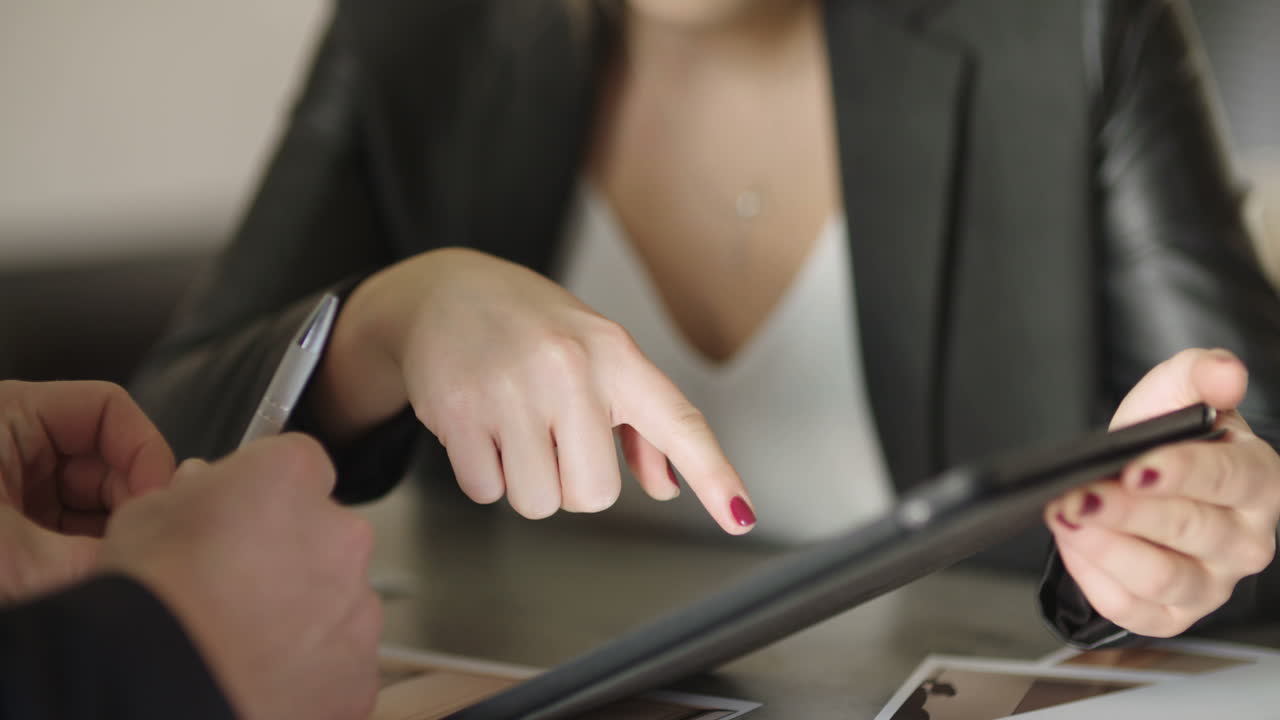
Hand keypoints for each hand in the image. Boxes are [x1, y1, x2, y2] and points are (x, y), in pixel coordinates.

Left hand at [0, 380, 173, 599]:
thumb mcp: (18, 562)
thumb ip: (103, 558)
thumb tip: (171, 561)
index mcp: (6, 417)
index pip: (108, 407)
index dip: (145, 452)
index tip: (159, 504)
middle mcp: (12, 443)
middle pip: (110, 454)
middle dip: (134, 500)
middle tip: (144, 544)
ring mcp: (14, 485)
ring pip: (96, 494)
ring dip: (117, 529)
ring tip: (118, 565)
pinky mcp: (13, 523)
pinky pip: (73, 524)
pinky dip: (93, 547)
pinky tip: (97, 573)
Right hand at [100, 434, 380, 719]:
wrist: (162, 686)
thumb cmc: (151, 598)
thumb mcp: (149, 512)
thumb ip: (196, 490)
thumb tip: (204, 488)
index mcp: (293, 477)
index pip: (301, 465)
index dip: (269, 490)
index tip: (245, 513)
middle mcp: (341, 533)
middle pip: (327, 533)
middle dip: (292, 553)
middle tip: (240, 586)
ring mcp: (358, 605)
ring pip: (338, 598)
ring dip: (305, 612)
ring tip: (245, 639)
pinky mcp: (361, 669)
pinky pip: (341, 660)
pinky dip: (311, 667)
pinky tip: (263, 674)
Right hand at [314, 248, 756, 532]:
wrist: (445, 291)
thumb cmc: (532, 328)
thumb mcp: (597, 354)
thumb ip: (641, 422)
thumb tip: (665, 486)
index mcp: (615, 354)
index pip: (678, 423)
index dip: (714, 475)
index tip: (741, 516)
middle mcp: (569, 369)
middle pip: (594, 495)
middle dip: (572, 482)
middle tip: (552, 438)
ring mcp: (510, 389)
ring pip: (538, 501)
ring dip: (526, 480)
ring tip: (514, 427)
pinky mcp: (457, 410)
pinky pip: (485, 490)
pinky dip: (483, 472)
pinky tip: (479, 426)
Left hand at [1046, 349, 1279, 635]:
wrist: (1141, 484)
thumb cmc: (1167, 442)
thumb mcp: (1175, 395)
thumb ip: (1198, 374)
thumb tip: (1226, 373)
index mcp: (1257, 480)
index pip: (1227, 476)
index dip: (1181, 472)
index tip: (1135, 468)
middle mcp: (1245, 538)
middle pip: (1190, 529)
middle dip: (1128, 513)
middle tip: (1080, 497)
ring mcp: (1213, 582)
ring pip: (1164, 578)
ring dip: (1108, 550)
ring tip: (1066, 518)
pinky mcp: (1175, 614)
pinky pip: (1135, 611)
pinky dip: (1097, 581)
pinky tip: (1072, 546)